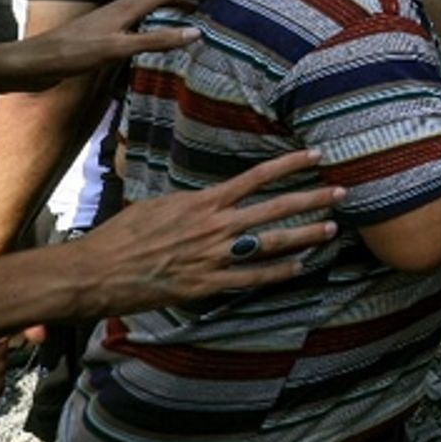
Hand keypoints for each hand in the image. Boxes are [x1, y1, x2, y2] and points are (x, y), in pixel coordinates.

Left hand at [0, 0, 228, 90]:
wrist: (35, 63)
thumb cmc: (73, 55)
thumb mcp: (117, 49)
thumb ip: (156, 41)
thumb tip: (196, 32)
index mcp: (129, 6)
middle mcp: (125, 5)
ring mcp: (116, 16)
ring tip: (202, 7)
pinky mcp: (110, 29)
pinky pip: (147, 13)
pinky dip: (165, 13)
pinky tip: (168, 28)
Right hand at [66, 148, 344, 321]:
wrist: (97, 272)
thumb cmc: (123, 235)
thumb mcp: (159, 205)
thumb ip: (193, 201)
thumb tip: (213, 196)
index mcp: (205, 202)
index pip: (257, 177)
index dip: (291, 165)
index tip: (317, 157)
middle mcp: (216, 226)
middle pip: (275, 207)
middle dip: (313, 199)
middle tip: (343, 192)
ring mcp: (214, 257)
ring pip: (271, 243)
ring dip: (305, 235)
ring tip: (332, 230)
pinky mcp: (207, 284)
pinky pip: (253, 279)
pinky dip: (280, 273)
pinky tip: (301, 267)